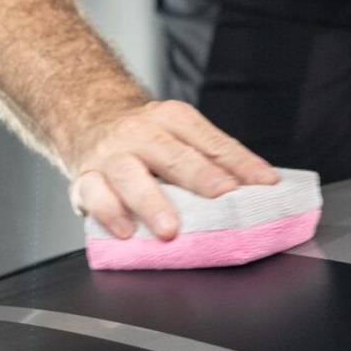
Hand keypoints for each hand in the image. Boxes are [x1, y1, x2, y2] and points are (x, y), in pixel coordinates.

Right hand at [67, 99, 276, 240]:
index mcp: (172, 119)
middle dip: (199, 176)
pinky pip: (95, 194)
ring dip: (151, 202)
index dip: (239, 163)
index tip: (264, 184)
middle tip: (222, 196)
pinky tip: (127, 231)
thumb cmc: (147, 143)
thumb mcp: (182, 138)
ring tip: (170, 228)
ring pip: (129, 174)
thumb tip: (260, 188)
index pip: (211, 142)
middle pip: (172, 154)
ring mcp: (110, 155)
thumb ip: (216, 160)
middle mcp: (140, 133)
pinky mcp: (85, 180)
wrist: (89, 124)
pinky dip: (110, 213)